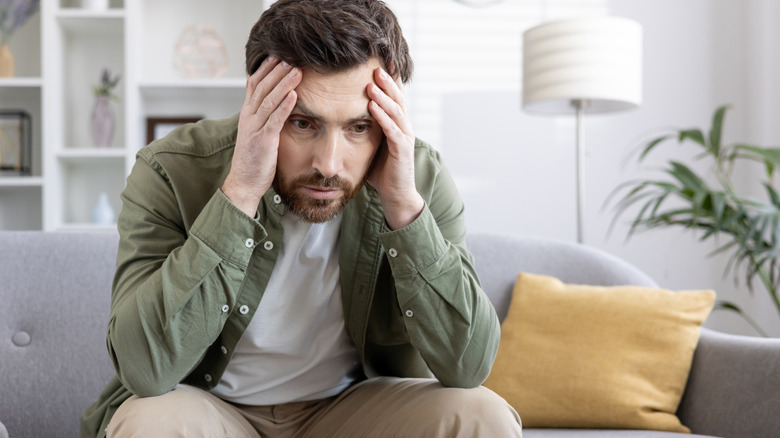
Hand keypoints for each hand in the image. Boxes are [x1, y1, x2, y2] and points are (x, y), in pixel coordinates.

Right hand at [222, 57, 301, 216]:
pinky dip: (284, 106)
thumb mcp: (256, 132)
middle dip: (277, 71)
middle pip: (262, 87)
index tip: (279, 55)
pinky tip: (294, 95)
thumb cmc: (254, 159)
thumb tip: (276, 101)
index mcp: (247, 114)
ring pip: (269, 100)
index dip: (266, 69)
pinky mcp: (262, 141)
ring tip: (297, 70)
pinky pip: (274, 120)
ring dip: (284, 84)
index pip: (255, 84)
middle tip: (292, 56)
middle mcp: (248, 117)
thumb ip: (263, 116)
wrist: (243, 183)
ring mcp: (254, 129)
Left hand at [366, 68, 424, 229]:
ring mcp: (405, 138)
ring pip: (396, 111)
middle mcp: (403, 127)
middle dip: (387, 80)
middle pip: (397, 98)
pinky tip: (373, 107)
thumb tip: (342, 113)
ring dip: (384, 95)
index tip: (378, 60)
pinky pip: (393, 131)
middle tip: (375, 63)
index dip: (388, 79)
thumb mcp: (371, 144)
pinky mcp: (402, 151)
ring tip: (373, 80)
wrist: (396, 195)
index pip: (393, 96)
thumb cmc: (381, 170)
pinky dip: (384, 117)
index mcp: (396, 123)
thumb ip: (363, 127)